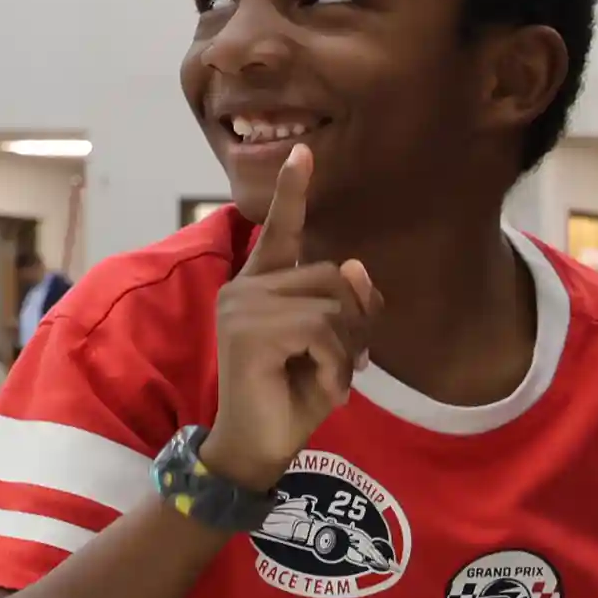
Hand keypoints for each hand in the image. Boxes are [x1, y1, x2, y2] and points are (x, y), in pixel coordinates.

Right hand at [206, 148, 381, 490]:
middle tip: (343, 364)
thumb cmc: (293, 397)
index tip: (305, 151)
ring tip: (327, 379)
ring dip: (346, 351)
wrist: (257, 447)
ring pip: (332, 306)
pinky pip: (321, 331)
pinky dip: (336, 365)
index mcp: (262, 286)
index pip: (280, 231)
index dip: (293, 191)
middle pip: (332, 276)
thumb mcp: (334, 348)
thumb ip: (346, 307)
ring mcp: (241, 306)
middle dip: (354, 324)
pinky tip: (324, 389)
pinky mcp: (248, 331)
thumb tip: (355, 268)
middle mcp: (245, 288)